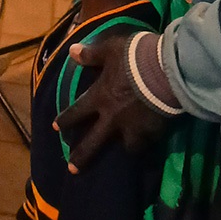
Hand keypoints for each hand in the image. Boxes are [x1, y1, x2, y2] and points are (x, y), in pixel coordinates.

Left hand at [54, 33, 170, 169]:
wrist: (165, 71)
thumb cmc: (134, 58)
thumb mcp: (109, 50)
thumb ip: (91, 54)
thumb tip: (72, 51)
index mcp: (100, 98)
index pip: (77, 112)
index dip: (66, 120)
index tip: (55, 128)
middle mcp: (113, 118)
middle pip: (93, 142)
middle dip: (81, 156)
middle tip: (72, 169)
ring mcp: (134, 128)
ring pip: (126, 147)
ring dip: (124, 147)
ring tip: (125, 150)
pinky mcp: (153, 132)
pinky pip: (148, 142)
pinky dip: (146, 141)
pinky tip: (149, 141)